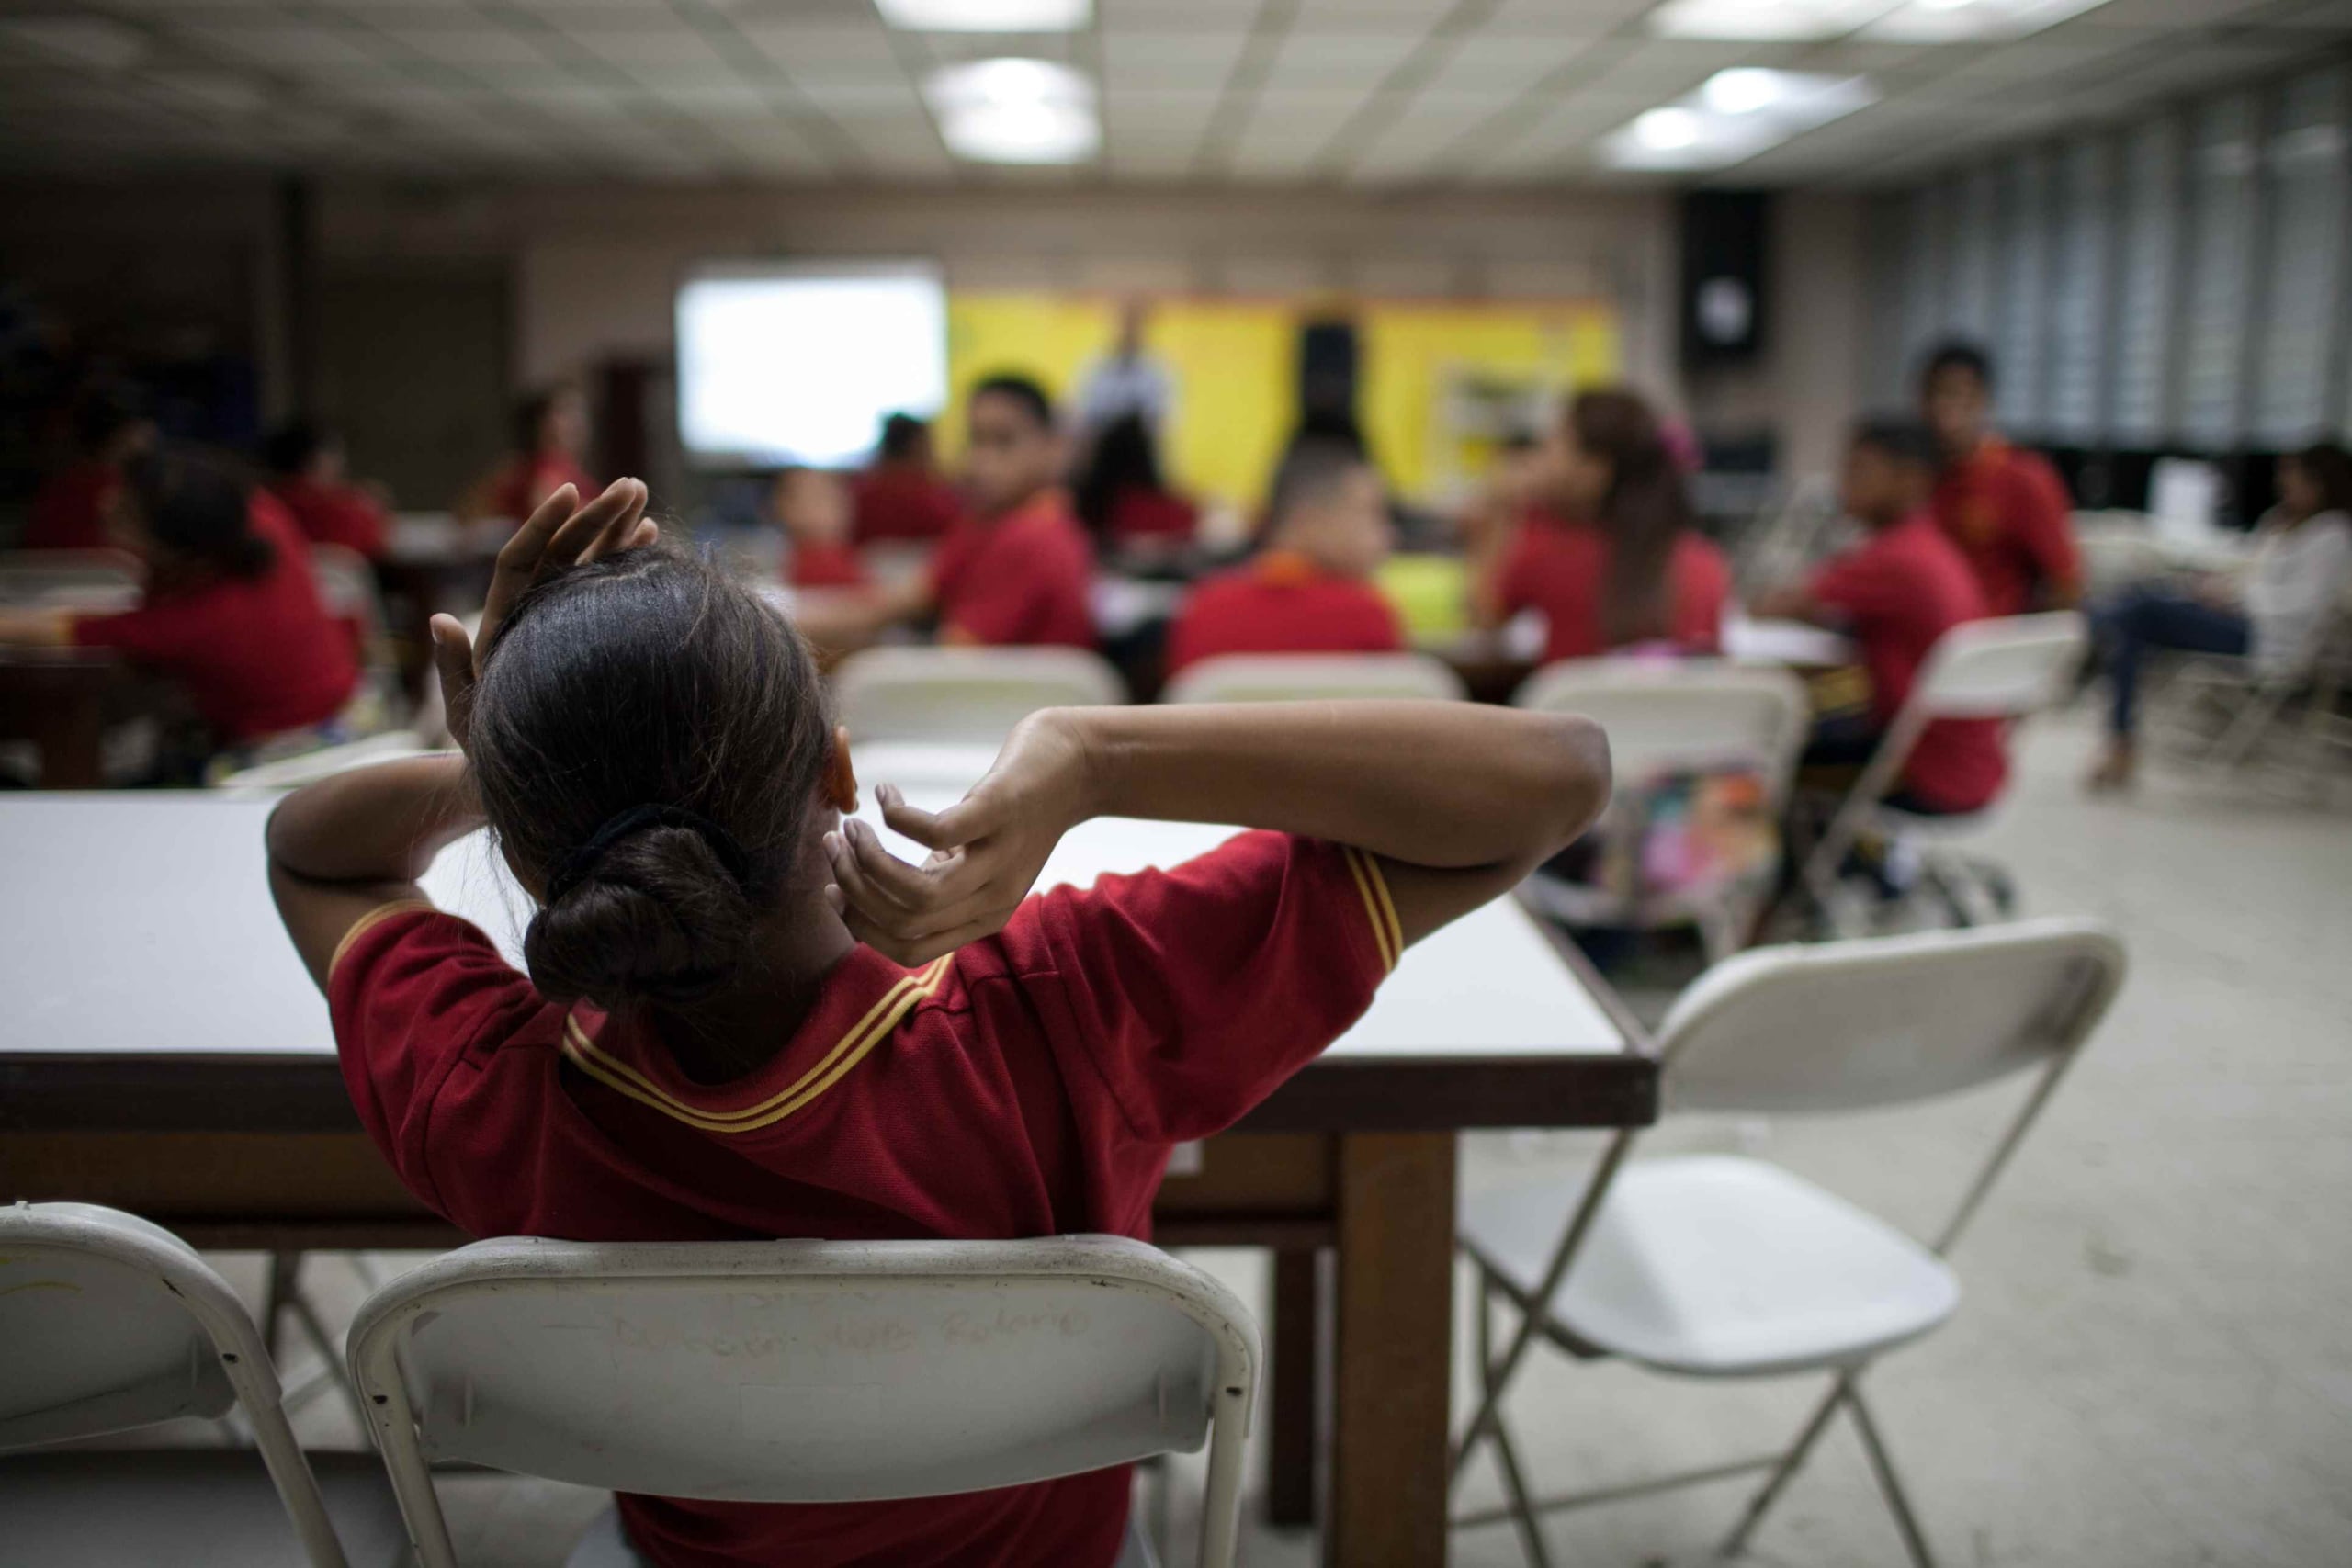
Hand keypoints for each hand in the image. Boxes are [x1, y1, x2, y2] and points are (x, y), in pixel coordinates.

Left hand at [428, 478, 654, 752]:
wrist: (519, 774)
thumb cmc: (488, 750)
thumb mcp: (466, 713)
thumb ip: (453, 668)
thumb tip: (439, 620)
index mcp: (503, 620)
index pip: (521, 558)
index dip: (543, 524)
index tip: (570, 492)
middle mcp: (533, 610)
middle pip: (562, 549)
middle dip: (595, 515)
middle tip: (630, 486)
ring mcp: (563, 618)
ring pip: (587, 561)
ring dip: (614, 527)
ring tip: (641, 492)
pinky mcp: (590, 632)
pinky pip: (607, 586)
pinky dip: (627, 559)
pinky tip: (649, 535)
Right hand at [824, 711, 1097, 964]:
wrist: (1076, 768)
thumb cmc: (1012, 813)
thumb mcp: (973, 861)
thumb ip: (932, 882)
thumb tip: (863, 889)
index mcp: (983, 917)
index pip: (908, 951)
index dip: (859, 925)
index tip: (832, 889)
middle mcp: (995, 898)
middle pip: (905, 922)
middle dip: (854, 887)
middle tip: (833, 846)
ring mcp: (1001, 857)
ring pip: (919, 893)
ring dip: (868, 861)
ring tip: (850, 827)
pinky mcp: (1000, 812)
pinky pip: (936, 832)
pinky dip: (896, 817)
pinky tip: (886, 795)